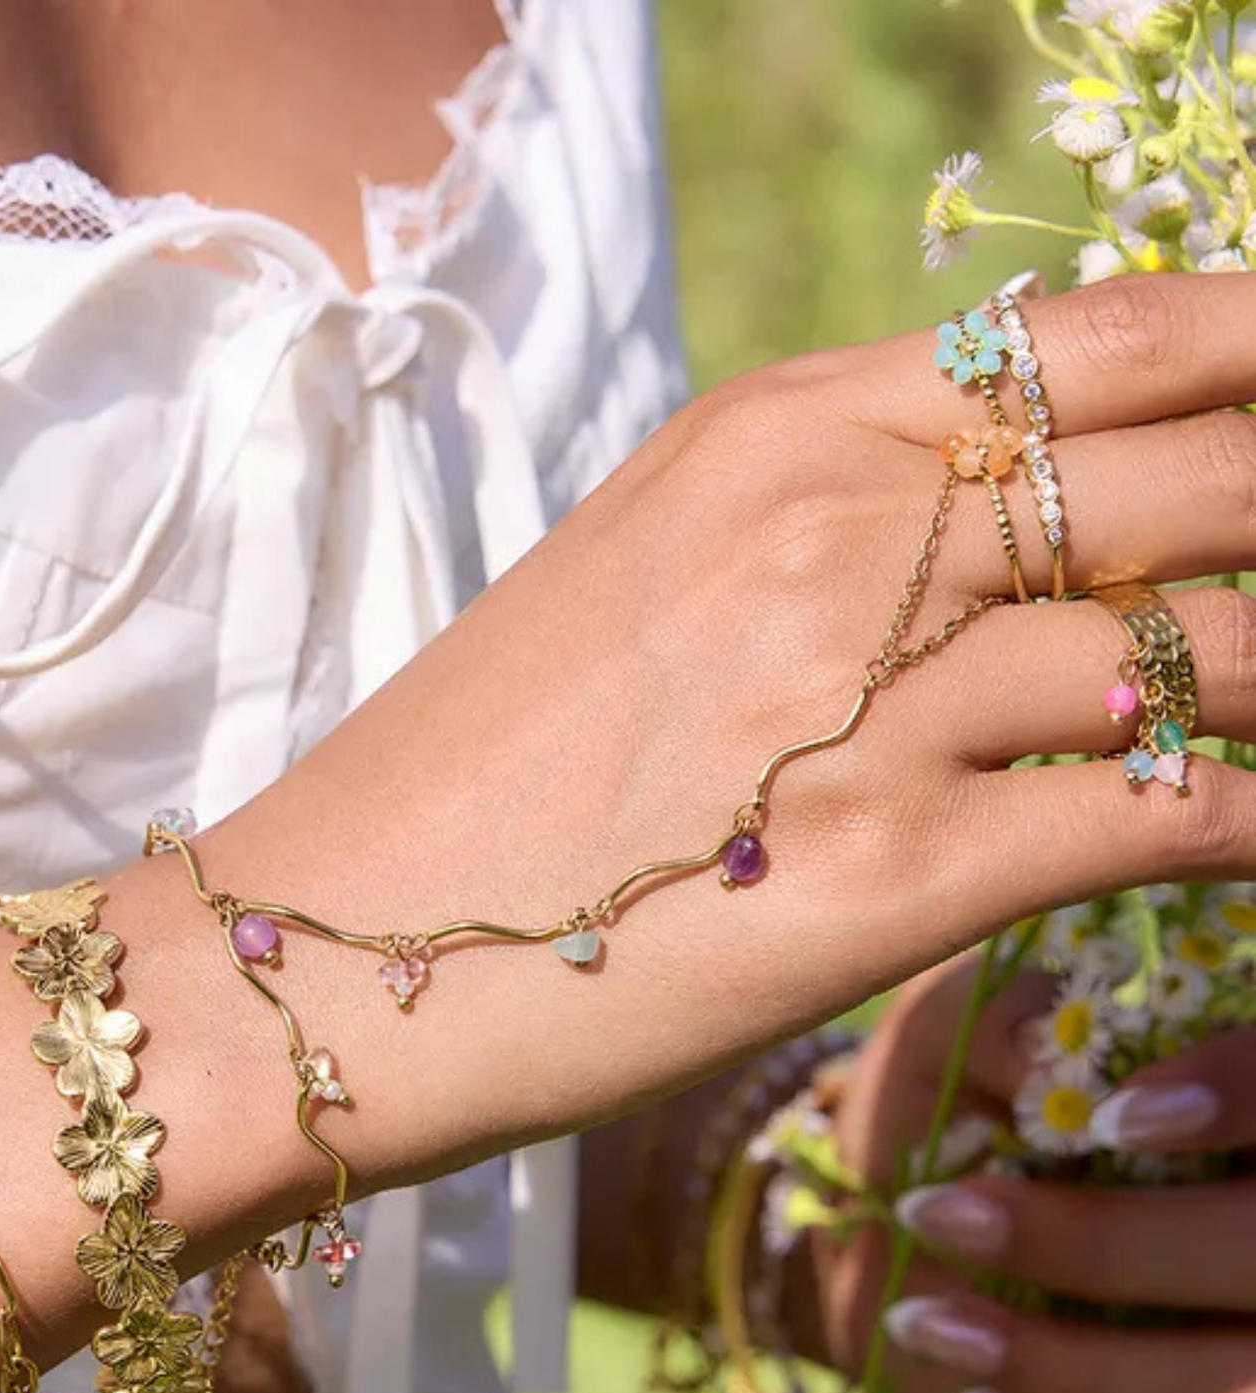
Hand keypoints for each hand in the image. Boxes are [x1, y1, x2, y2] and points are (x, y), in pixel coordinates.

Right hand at [201, 274, 1255, 1188]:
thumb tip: (1009, 532)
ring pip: (1215, 653)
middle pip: (1211, 475)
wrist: (325, 951)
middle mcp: (840, 534)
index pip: (1111, 341)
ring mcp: (865, 700)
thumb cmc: (474, 782)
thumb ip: (827, 527)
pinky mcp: (881, 874)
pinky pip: (1162, 820)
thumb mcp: (643, 580)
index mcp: (779, 434)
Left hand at [816, 958, 1255, 1392]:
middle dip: (1097, 1247)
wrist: (925, 1222)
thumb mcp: (965, 1032)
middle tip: (934, 1215)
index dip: (1243, 1092)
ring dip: (1072, 1368)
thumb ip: (1008, 1023)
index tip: (1112, 1119)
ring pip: (1245, 1390)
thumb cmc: (959, 1102)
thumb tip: (1046, 1064)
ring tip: (927, 1322)